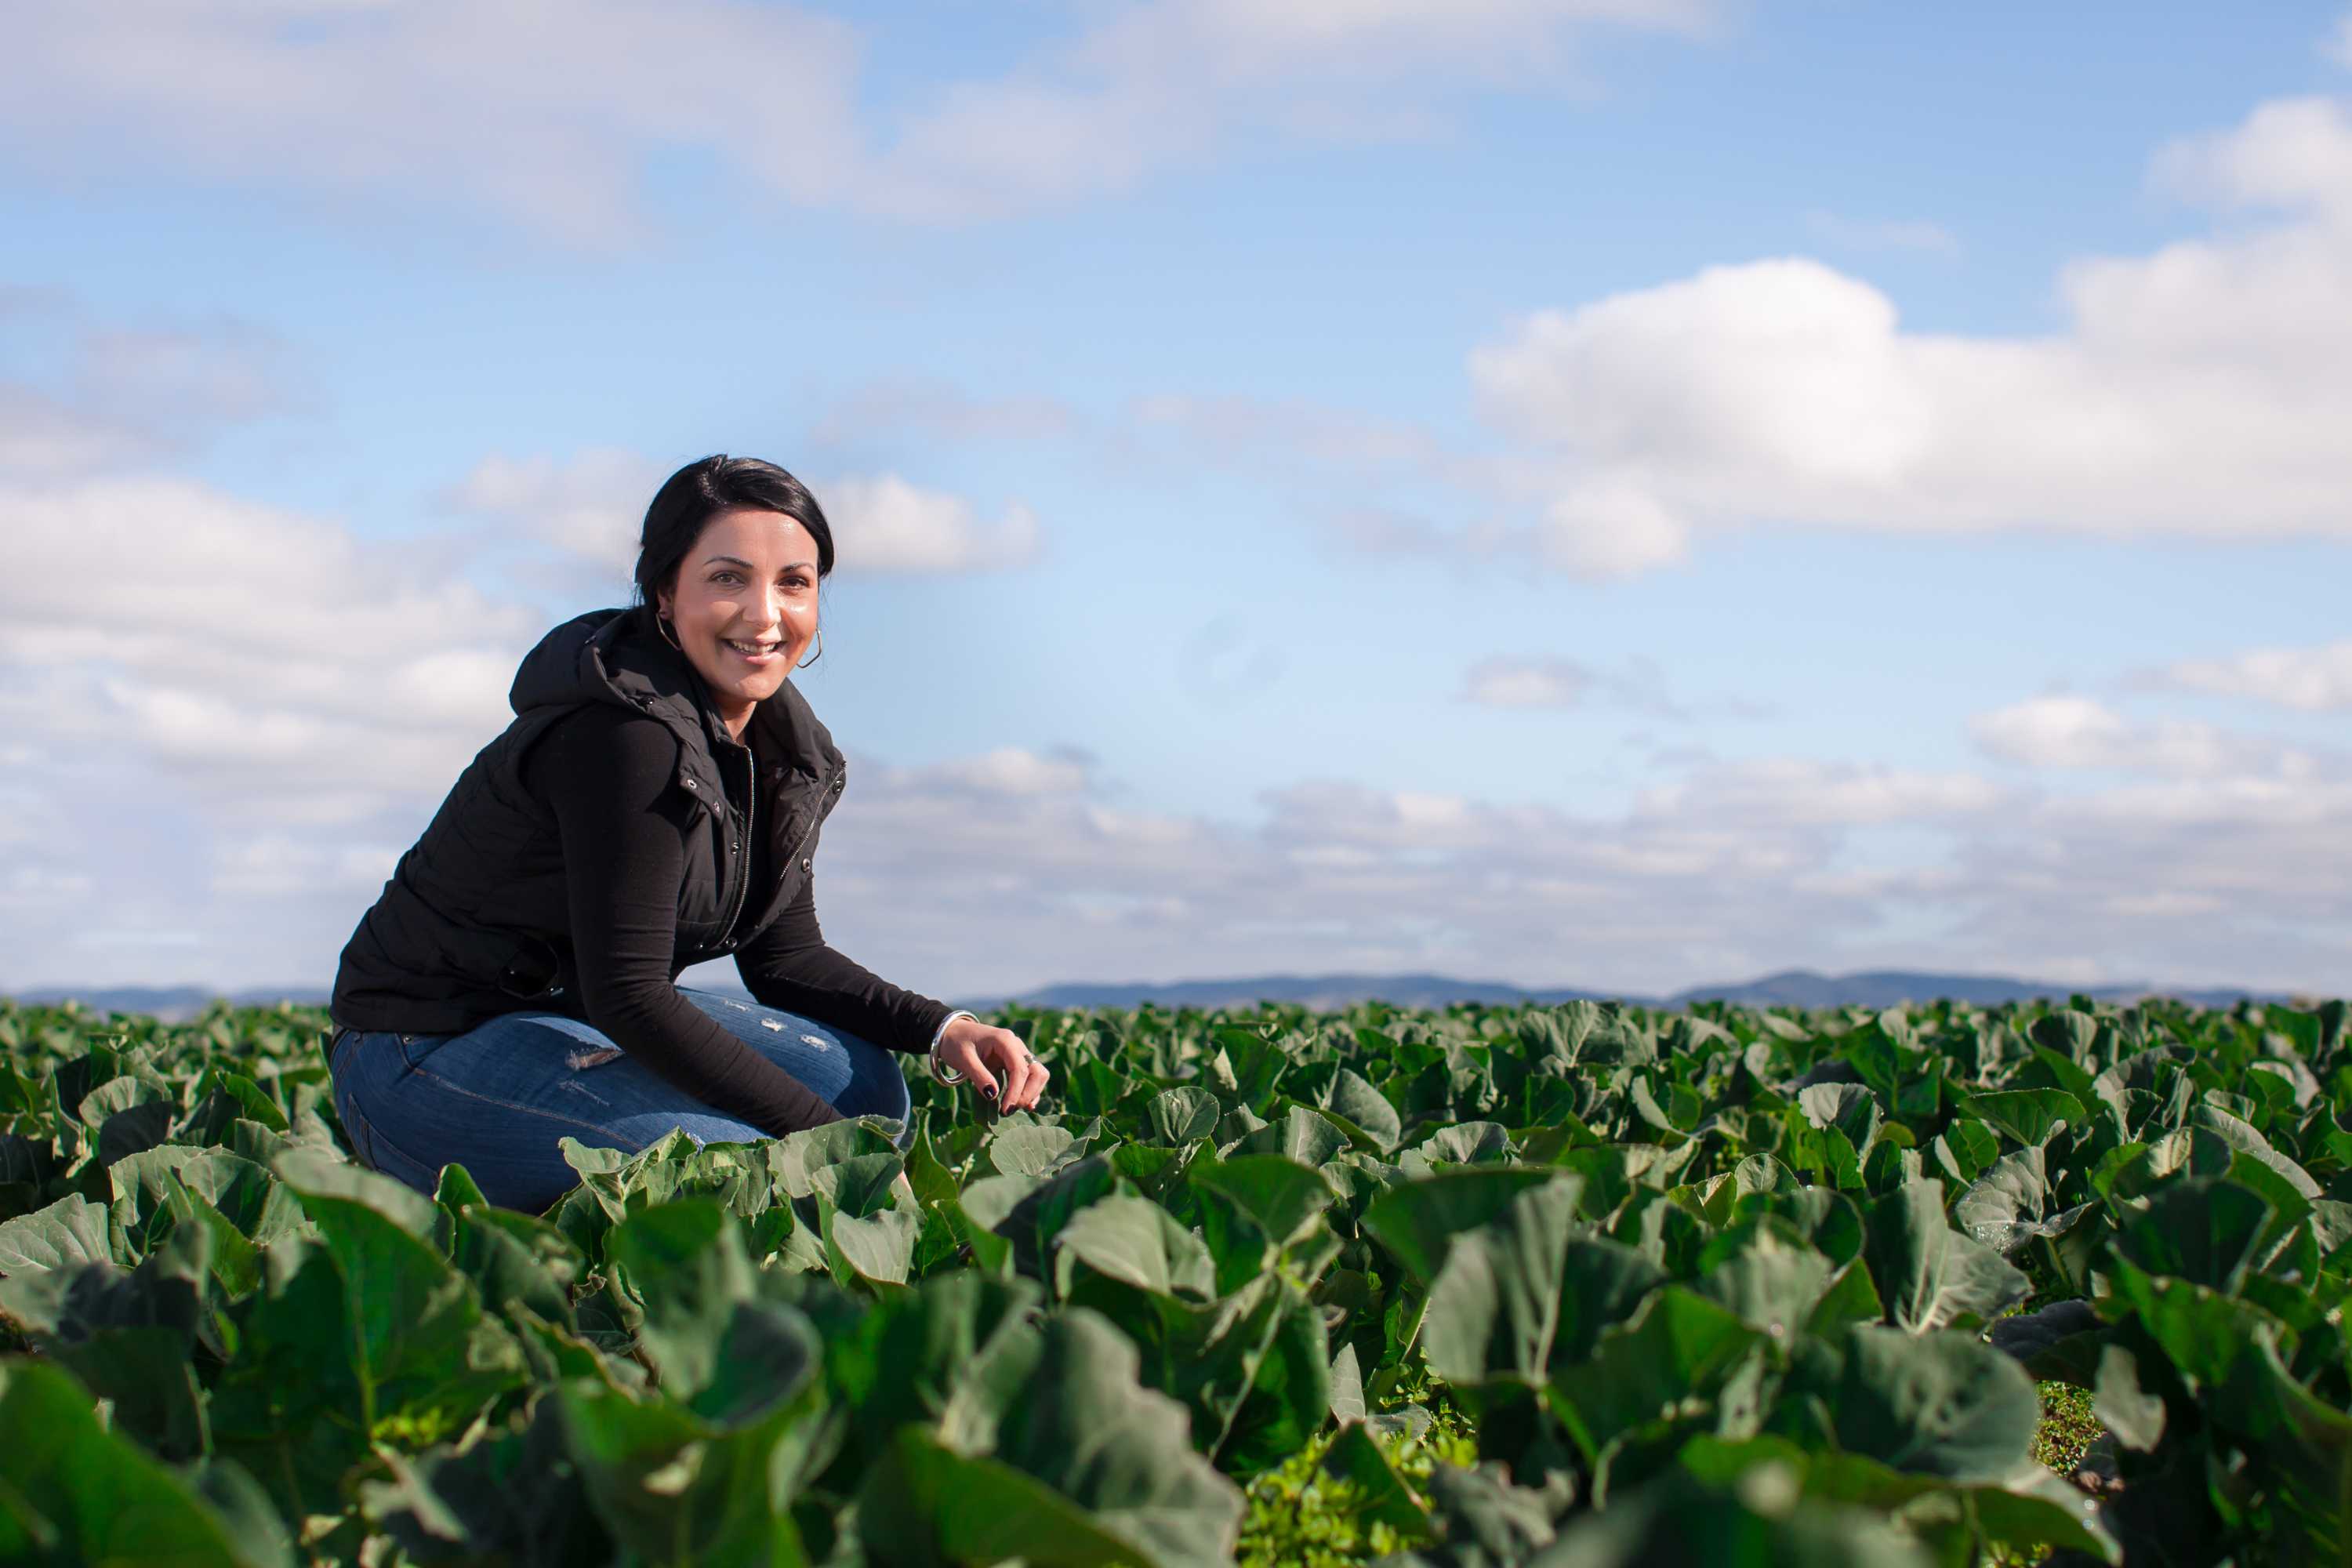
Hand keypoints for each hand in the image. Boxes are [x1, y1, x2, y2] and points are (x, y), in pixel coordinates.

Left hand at [934, 1017, 1051, 1111]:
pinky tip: (1022, 1105)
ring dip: (1030, 1094)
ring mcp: (1019, 1054)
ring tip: (1013, 1109)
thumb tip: (993, 1095)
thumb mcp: (964, 1059)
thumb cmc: (956, 1043)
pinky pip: (1031, 1077)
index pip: (1020, 1069)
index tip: (1005, 1109)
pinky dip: (1029, 1091)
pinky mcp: (1016, 1062)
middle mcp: (1017, 1046)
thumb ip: (979, 1076)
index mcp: (1005, 1040)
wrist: (952, 1033)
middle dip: (1027, 1094)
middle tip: (1008, 1110)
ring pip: (1038, 1074)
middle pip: (1036, 1071)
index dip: (1015, 1091)